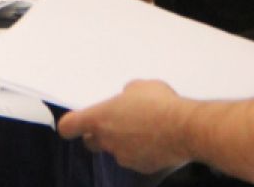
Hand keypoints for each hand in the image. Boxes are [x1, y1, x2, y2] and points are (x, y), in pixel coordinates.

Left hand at [59, 80, 193, 173]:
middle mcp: (107, 140)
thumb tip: (127, 98)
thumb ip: (126, 94)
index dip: (69, 125)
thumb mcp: (139, 86)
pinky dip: (141, 151)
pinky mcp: (140, 167)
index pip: (69, 126)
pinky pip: (135, 158)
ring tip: (144, 127)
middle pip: (91, 141)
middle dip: (97, 133)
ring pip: (115, 150)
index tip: (72, 123)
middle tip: (113, 122)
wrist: (184, 128)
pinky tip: (156, 139)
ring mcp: (123, 156)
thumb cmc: (160, 104)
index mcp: (100, 118)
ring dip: (123, 141)